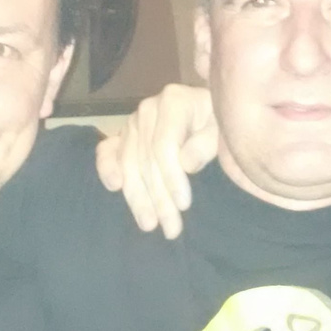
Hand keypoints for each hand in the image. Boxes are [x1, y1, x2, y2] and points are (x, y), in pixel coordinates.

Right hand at [95, 84, 216, 236]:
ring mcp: (133, 122)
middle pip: (146, 159)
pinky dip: (107, 168)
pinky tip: (114, 187)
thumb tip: (186, 163)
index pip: (165, 145)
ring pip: (129, 163)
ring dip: (137, 197)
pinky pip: (107, 151)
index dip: (172, 178)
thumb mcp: (223, 129)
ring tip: (149, 224)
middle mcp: (148, 110)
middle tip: (171, 228)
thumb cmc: (220, 122)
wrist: (211, 113)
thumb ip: (207, 143)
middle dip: (159, 198)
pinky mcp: (123, 135)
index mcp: (173, 101)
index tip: (184, 205)